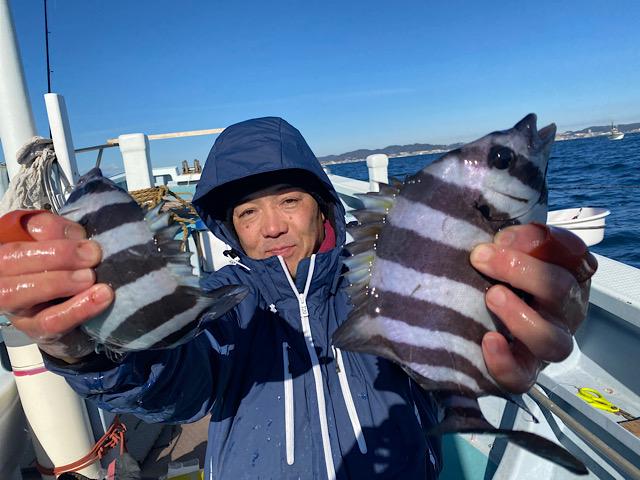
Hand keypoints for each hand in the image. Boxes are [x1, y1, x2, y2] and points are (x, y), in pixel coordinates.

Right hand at [0, 212, 112, 361]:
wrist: (81, 314)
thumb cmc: (69, 270)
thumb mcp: (65, 245)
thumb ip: (60, 232)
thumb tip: (72, 234)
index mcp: (8, 252)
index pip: (13, 233)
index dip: (45, 231)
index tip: (79, 234)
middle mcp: (1, 277)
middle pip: (9, 260)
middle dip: (55, 254)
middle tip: (92, 254)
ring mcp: (14, 306)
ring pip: (17, 293)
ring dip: (58, 282)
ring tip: (90, 276)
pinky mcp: (34, 330)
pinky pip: (49, 321)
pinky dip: (77, 308)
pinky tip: (101, 297)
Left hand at [470, 223, 596, 392]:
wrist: (481, 329)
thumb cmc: (497, 281)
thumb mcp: (504, 254)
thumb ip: (509, 243)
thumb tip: (500, 241)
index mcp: (567, 276)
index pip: (573, 253)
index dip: (541, 241)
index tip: (503, 237)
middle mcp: (564, 311)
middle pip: (561, 289)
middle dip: (521, 269)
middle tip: (482, 259)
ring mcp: (546, 344)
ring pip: (552, 339)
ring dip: (520, 315)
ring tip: (491, 297)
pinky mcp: (523, 372)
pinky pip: (521, 376)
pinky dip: (505, 361)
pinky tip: (489, 341)